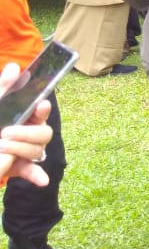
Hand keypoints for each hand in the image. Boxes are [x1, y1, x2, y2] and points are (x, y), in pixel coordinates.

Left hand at [0, 68, 52, 185]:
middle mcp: (30, 133)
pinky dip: (38, 176)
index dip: (43, 109)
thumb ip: (3, 88)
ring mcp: (26, 151)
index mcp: (25, 116)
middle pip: (44, 132)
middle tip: (6, 133)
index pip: (41, 111)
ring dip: (22, 149)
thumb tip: (15, 67)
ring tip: (2, 148)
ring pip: (39, 150)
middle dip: (27, 133)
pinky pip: (34, 172)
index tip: (39, 106)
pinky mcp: (20, 167)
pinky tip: (41, 181)